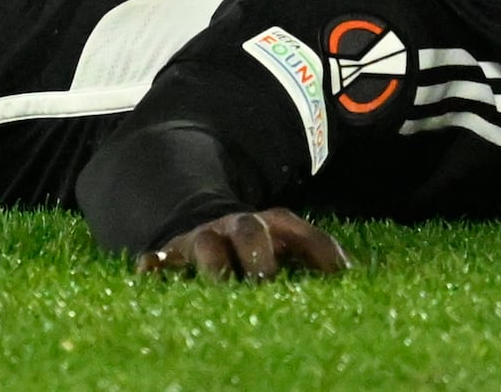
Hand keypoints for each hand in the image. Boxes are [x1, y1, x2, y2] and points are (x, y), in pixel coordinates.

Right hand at [141, 208, 348, 281]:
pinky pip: (159, 258)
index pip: (296, 230)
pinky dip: (154, 265)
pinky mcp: (171, 255)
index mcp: (267, 224)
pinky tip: (148, 273)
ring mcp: (201, 240)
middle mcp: (234, 228)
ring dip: (214, 266)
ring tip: (220, 284)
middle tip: (266, 280)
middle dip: (257, 253)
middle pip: (247, 231)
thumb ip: (316, 249)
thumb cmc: (255, 241)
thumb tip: (352, 273)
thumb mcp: (285, 236)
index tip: (338, 274)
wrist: (198, 216)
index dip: (318, 249)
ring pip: (206, 248)